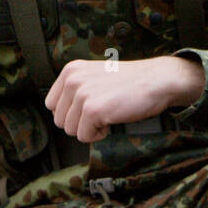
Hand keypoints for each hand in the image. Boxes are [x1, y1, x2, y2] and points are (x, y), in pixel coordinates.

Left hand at [44, 56, 205, 142]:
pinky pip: (84, 136)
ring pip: (70, 130)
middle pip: (59, 120)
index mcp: (70, 70)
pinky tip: (113, 119)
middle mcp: (72, 80)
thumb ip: (75, 90)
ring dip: (90, 129)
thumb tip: (60, 115)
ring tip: (108, 113)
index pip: (51, 104)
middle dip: (80, 123)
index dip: (71, 113)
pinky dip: (99, 135)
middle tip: (103, 111)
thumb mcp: (94, 77)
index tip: (90, 108)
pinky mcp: (92, 110)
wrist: (156, 80)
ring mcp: (81, 94)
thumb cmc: (130, 82)